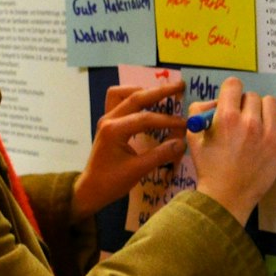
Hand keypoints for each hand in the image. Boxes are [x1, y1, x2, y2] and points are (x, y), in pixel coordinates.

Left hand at [69, 81, 187, 221]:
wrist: (90, 190)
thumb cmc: (111, 182)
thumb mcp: (138, 170)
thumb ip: (160, 155)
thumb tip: (182, 142)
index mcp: (114, 130)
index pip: (146, 118)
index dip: (168, 120)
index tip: (185, 124)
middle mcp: (109, 119)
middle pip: (135, 97)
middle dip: (159, 91)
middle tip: (180, 86)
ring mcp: (107, 119)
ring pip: (123, 93)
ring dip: (142, 91)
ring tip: (161, 95)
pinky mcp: (108, 123)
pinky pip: (118, 101)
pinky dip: (132, 98)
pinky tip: (146, 104)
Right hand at [187, 77, 275, 223]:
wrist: (227, 196)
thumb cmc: (210, 167)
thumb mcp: (194, 137)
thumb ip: (199, 111)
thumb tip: (215, 101)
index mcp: (227, 118)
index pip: (234, 84)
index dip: (230, 91)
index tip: (231, 100)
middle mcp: (250, 123)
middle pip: (252, 95)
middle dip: (244, 104)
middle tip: (241, 118)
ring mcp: (269, 134)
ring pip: (271, 103)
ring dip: (262, 109)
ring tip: (256, 122)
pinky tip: (269, 128)